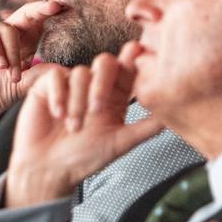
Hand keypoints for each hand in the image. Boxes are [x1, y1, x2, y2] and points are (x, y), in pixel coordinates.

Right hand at [0, 0, 64, 161]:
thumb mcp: (25, 83)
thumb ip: (43, 72)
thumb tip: (70, 69)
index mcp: (25, 40)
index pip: (40, 22)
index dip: (52, 13)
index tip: (67, 6)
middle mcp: (8, 32)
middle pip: (27, 14)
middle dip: (41, 10)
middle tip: (55, 7)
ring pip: (8, 29)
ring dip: (13, 53)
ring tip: (13, 76)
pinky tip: (0, 66)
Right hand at [4, 43, 161, 208]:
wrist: (48, 170)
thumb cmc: (84, 159)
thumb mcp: (119, 144)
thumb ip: (145, 128)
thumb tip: (172, 117)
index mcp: (115, 97)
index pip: (127, 71)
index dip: (132, 59)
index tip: (136, 51)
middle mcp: (94, 86)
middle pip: (105, 62)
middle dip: (102, 82)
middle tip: (97, 109)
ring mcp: (71, 85)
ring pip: (80, 73)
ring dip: (78, 102)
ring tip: (73, 127)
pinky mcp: (48, 86)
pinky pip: (56, 77)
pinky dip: (59, 95)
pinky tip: (58, 114)